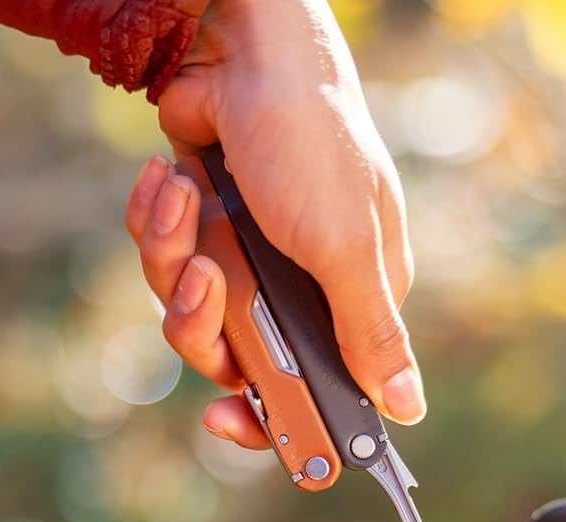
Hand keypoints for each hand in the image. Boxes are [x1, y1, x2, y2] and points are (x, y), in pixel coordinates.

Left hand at [125, 0, 421, 447]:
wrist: (246, 52)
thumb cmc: (311, 142)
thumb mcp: (345, 249)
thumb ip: (370, 335)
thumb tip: (409, 408)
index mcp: (348, 297)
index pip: (314, 389)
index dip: (270, 418)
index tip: (229, 425)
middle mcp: (296, 286)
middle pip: (232, 359)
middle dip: (204, 322)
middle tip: (206, 277)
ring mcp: (244, 256)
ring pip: (185, 310)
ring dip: (172, 255)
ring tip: (184, 201)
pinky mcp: (199, 225)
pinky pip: (160, 257)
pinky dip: (156, 220)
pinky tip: (169, 179)